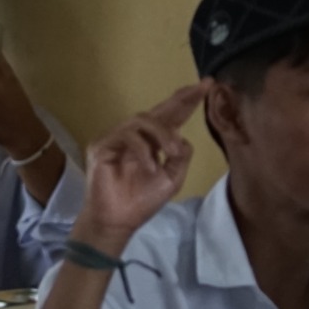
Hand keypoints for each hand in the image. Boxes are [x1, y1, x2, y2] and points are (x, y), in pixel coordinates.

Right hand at [75, 82, 209, 250]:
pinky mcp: (102, 146)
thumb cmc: (142, 202)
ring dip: (163, 134)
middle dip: (180, 99)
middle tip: (199, 89)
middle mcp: (135, 136)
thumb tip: (182, 137)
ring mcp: (116, 138)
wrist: (118, 222)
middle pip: (157, 110)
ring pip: (142, 120)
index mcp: (152, 143)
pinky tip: (151, 167)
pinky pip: (127, 136)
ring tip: (172, 152)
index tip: (206, 86)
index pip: (170, 117)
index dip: (186, 102)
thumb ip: (181, 156)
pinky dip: (143, 150)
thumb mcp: (172, 179)